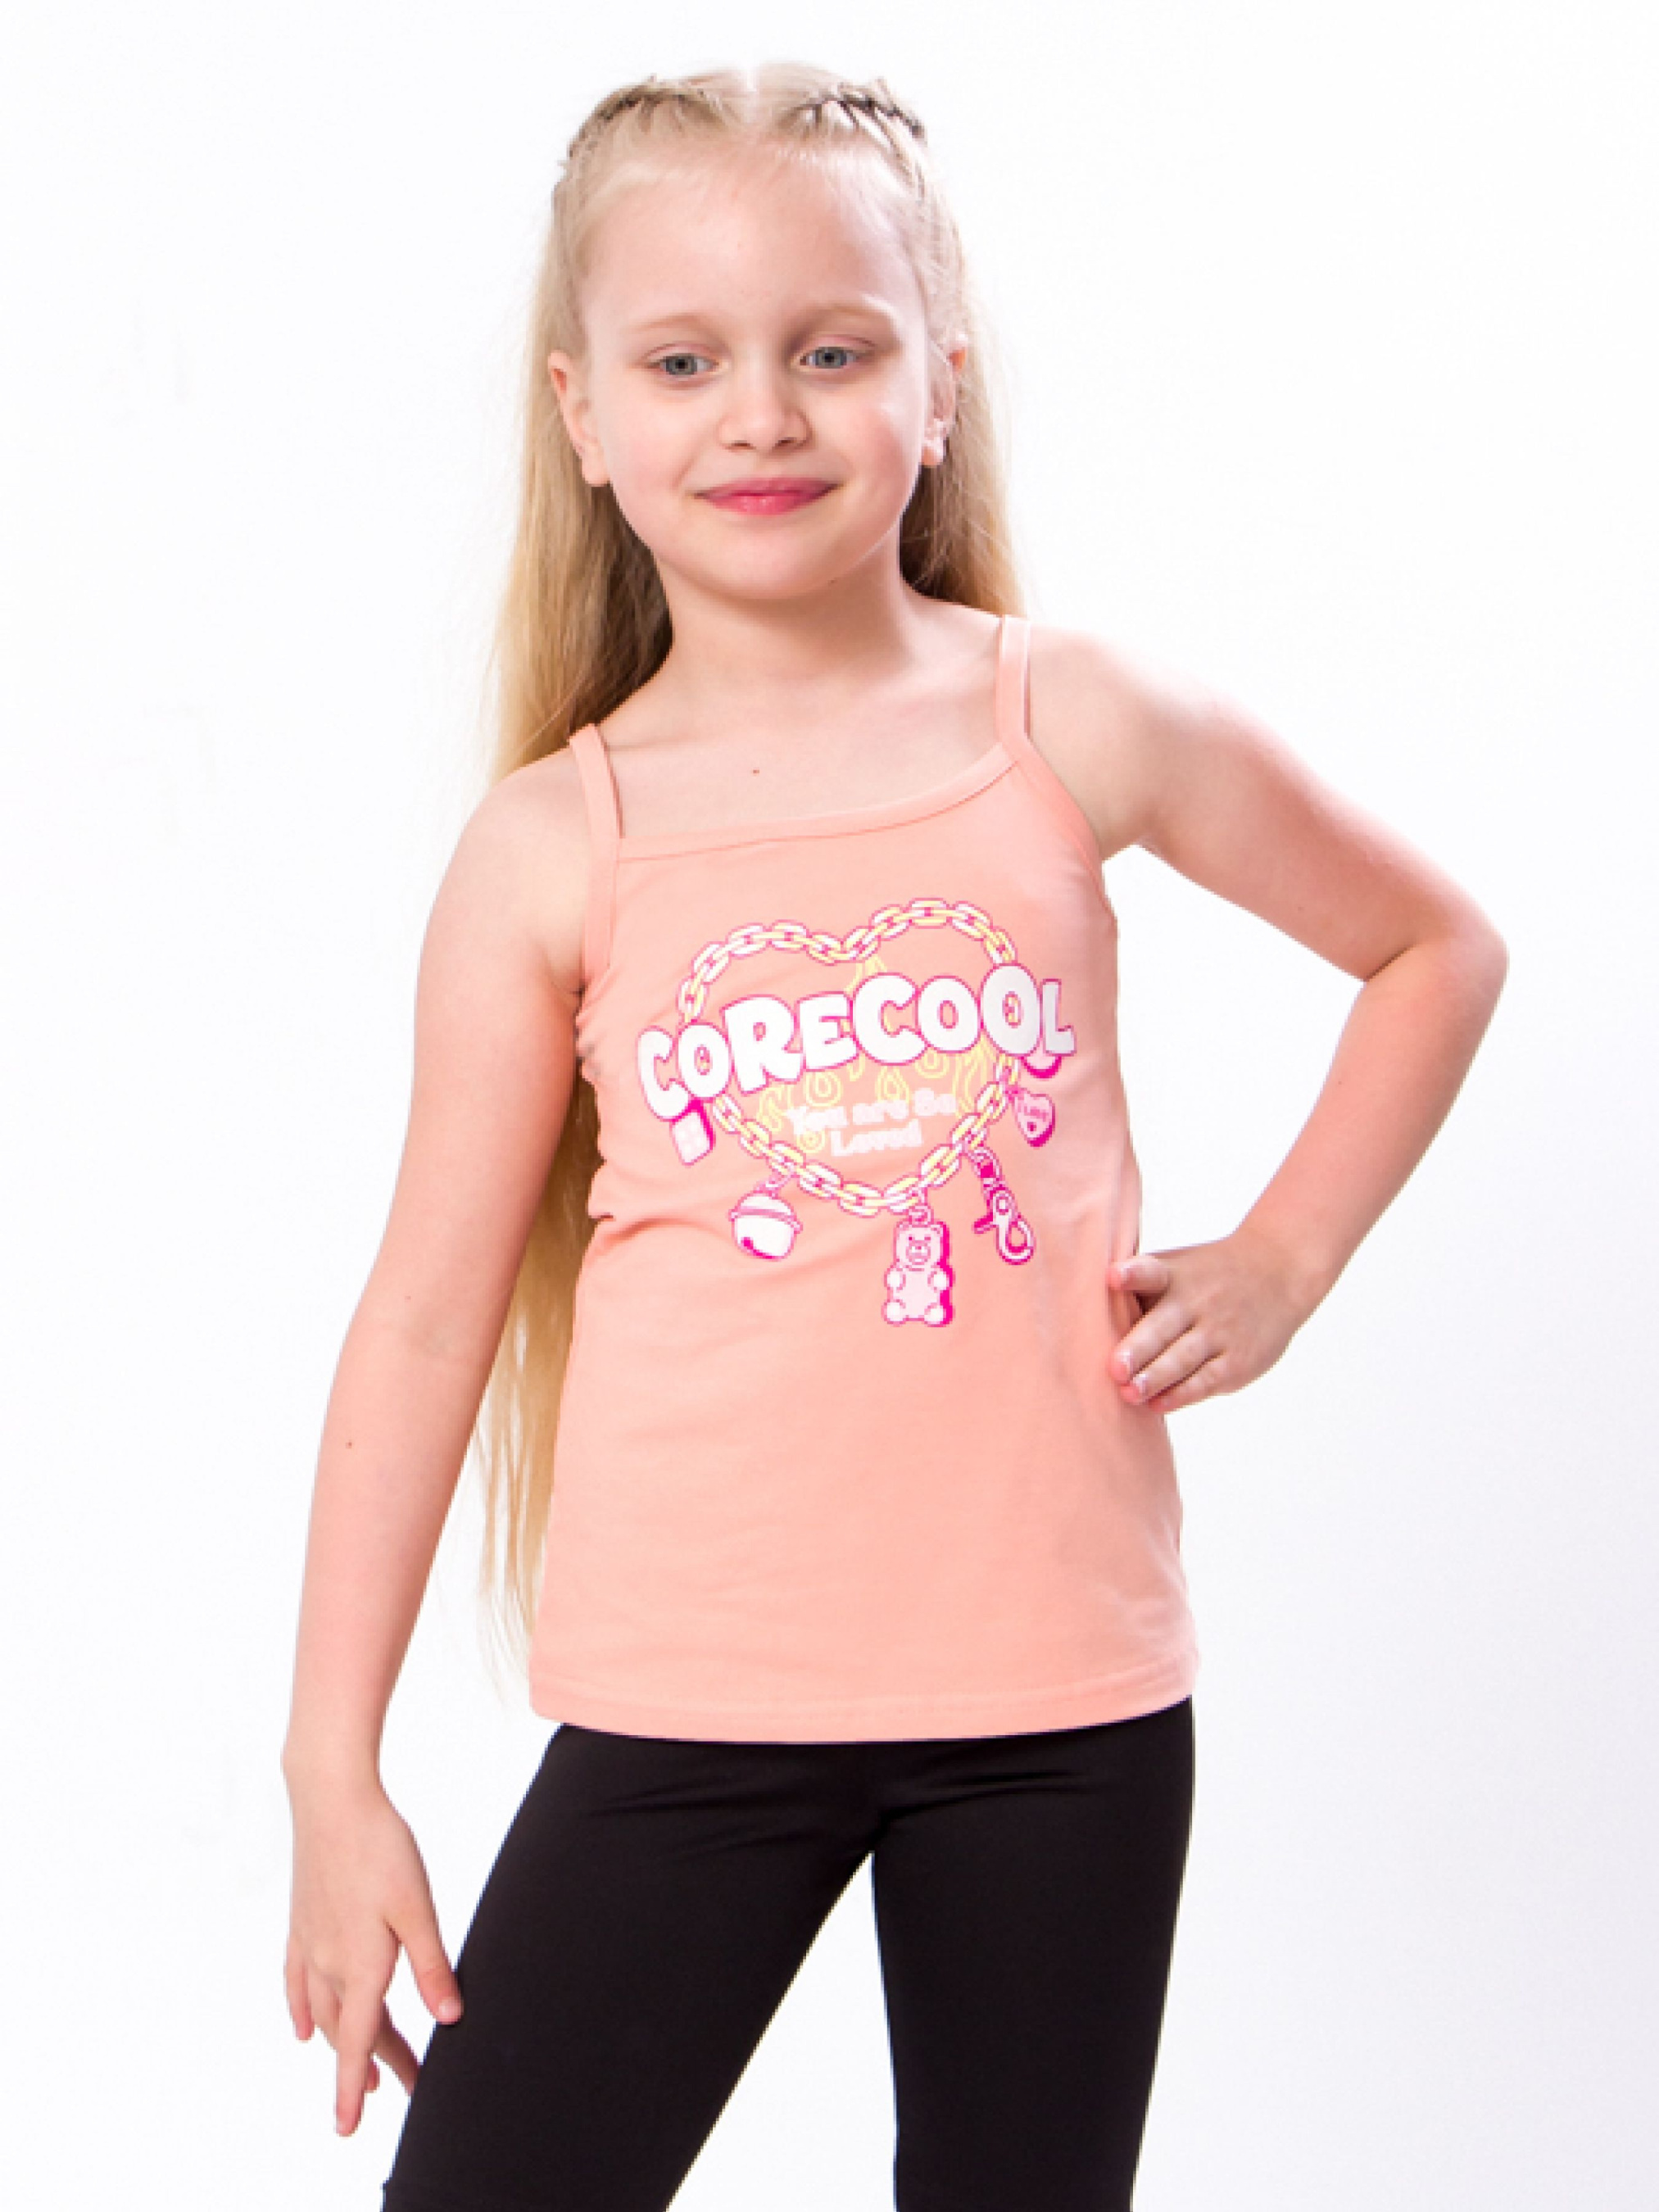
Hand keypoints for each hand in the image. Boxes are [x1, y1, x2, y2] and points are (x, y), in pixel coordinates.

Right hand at [284, 1775, 463, 2136]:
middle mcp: (328, 1963)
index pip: (361, 2042)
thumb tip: (448, 2017)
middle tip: (403, 2084)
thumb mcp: (417, 1907)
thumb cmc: (381, 1848)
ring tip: (364, 2064)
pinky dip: (302, 2010)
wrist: (331, 1800)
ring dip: (344, 2041)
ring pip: (323, 2012)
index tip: (349, 2128)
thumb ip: (431, 1965)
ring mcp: (309, 1944)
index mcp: (361, 1965)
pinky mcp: (300, 1922)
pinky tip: (303, 2028)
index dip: (357, 2087)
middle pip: (350, 2029)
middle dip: (375, 2061)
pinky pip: (296, 1983)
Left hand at [1107, 1226, 1319, 1413]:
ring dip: (1156, 1377)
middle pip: (1162, 1327)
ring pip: (1183, 1358)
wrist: (1279, 1271)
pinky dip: (1183, 1393)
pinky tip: (1159, 1404)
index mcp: (1173, 1276)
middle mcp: (1196, 1303)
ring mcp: (1219, 1332)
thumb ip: (1137, 1288)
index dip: (1132, 1274)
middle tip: (1115, 1368)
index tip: (1114, 1276)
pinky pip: (1206, 1380)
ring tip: (1130, 1392)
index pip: (1151, 1272)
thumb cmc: (1206, 1276)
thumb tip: (1081, 1316)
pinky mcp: (1236, 1361)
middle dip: (1138, 1348)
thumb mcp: (1175, 1267)